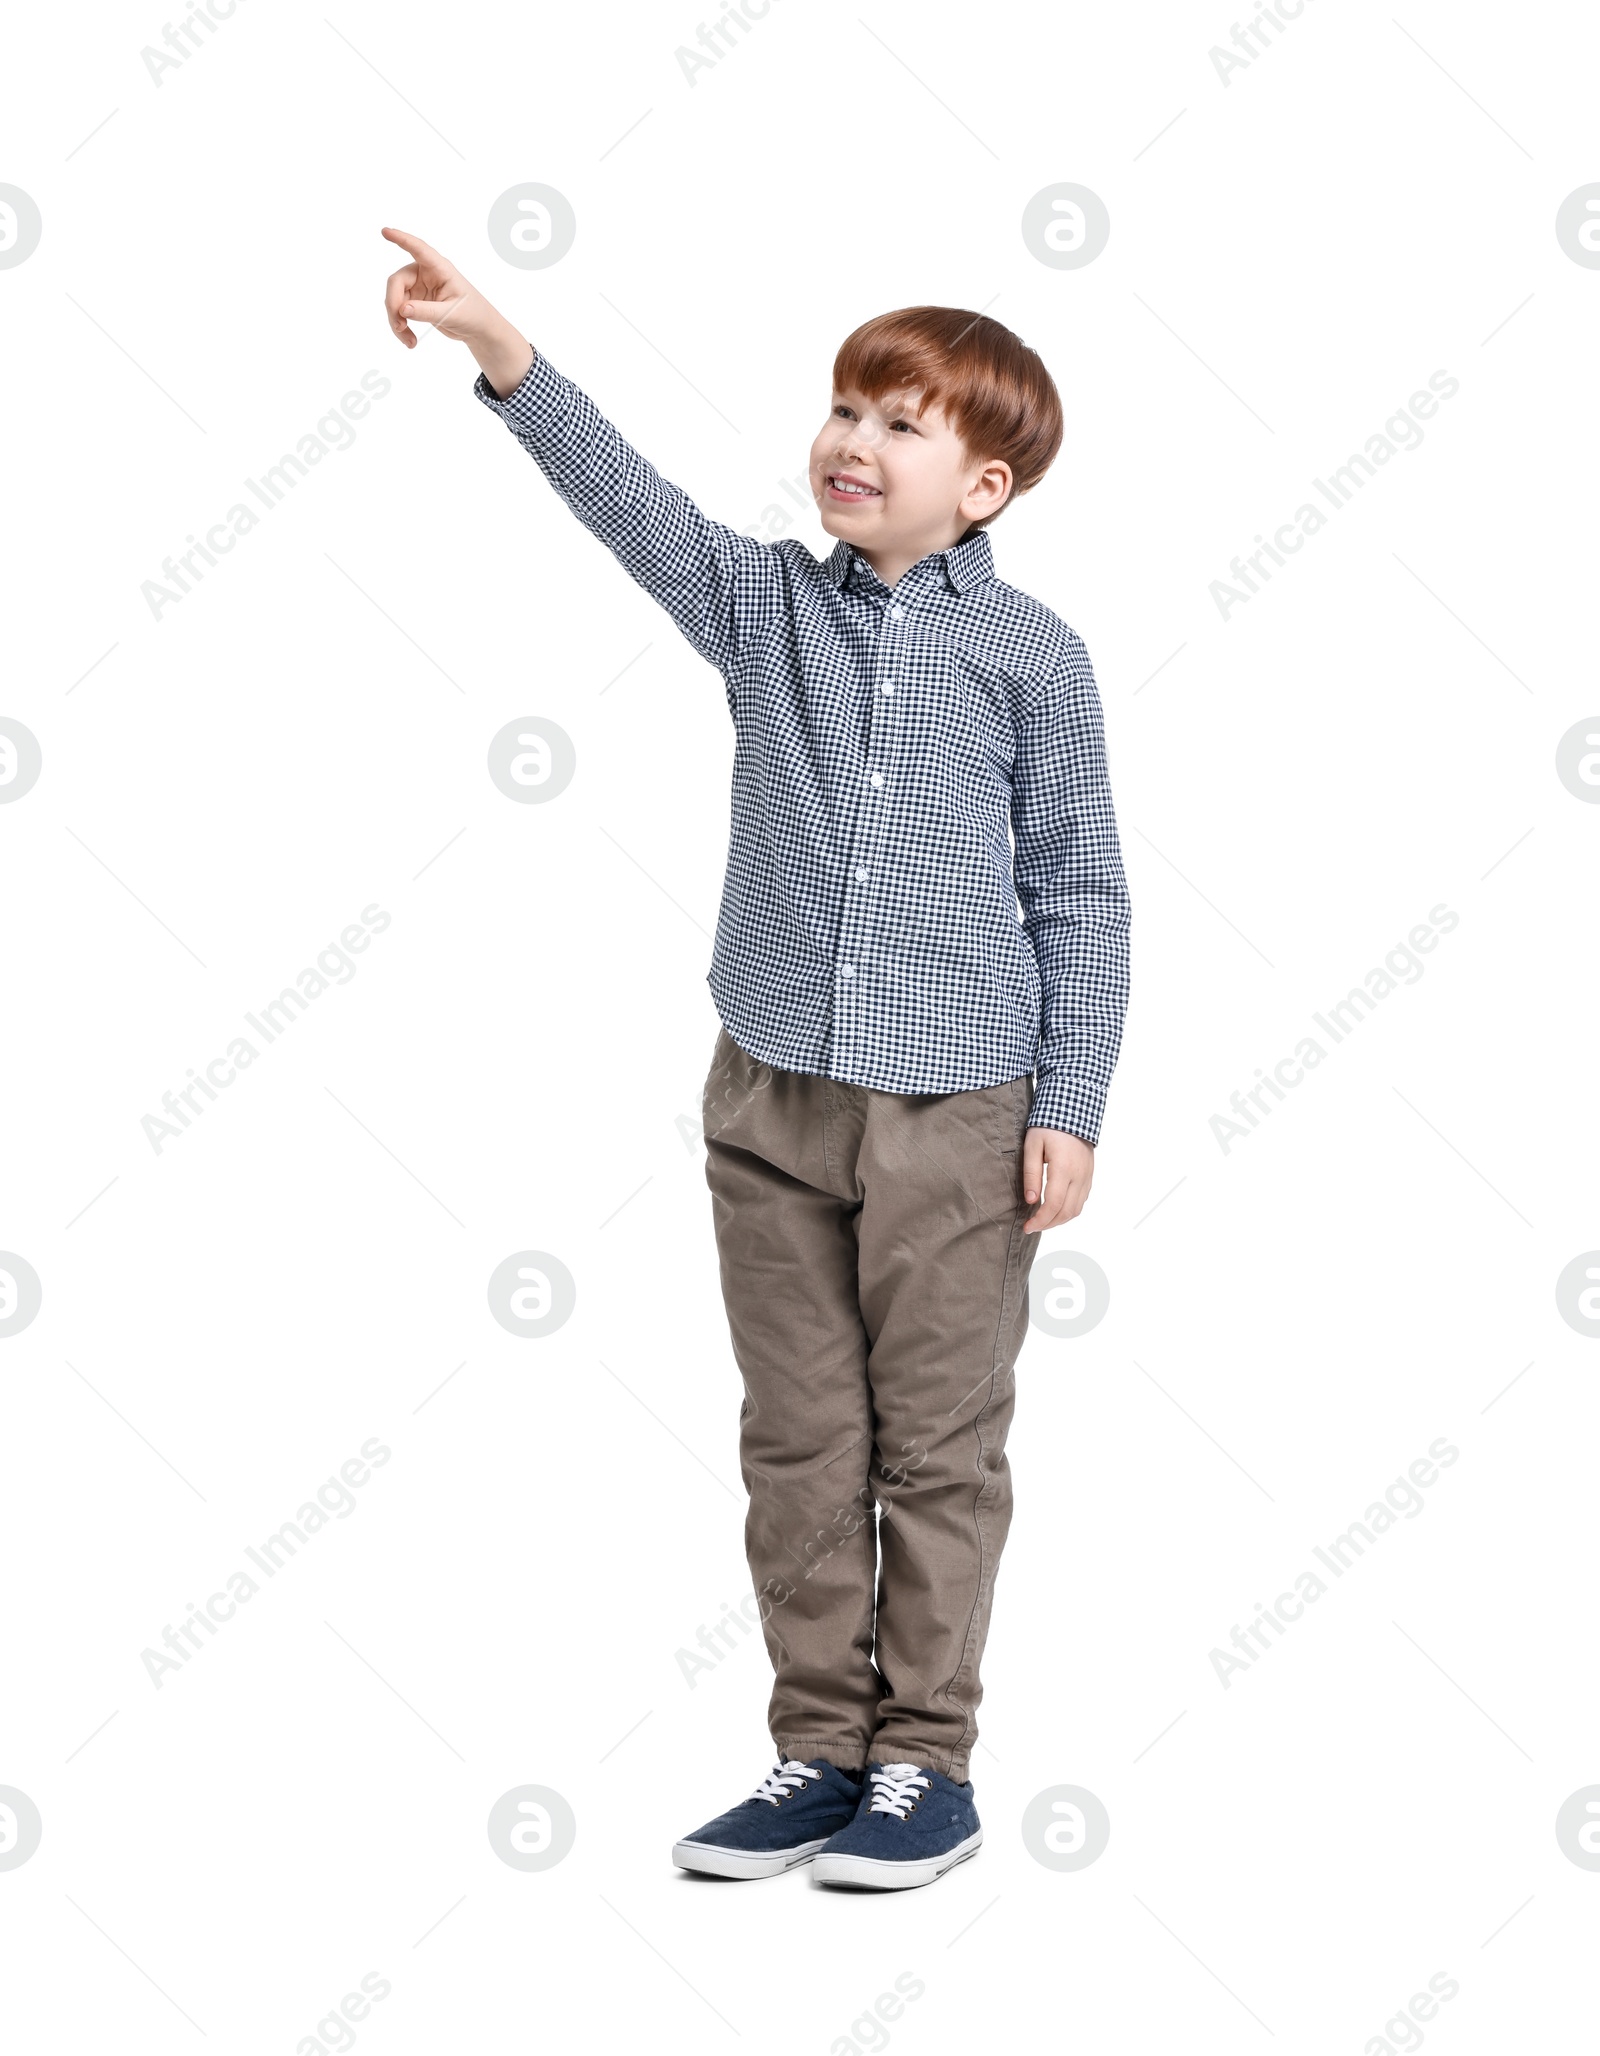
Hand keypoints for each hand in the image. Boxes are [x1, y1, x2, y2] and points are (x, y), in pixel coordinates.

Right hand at [381, 226, 532, 396]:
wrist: (478, 330)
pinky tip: (410, 341)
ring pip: (395, 299)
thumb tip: (402, 309)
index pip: (418, 249)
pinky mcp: (415, 302)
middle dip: (394, 305)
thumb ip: (427, 311)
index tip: (385, 231)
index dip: (401, 239)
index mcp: (439, 268)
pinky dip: (401, 327)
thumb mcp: (452, 313)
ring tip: (408, 341)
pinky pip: (399, 312)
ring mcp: (419, 288)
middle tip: (399, 327)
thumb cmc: (473, 314)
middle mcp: (425, 274)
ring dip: (396, 321)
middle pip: (397, 282)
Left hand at [1020, 1127, 1092, 1233]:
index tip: (1027, 1227)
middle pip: (1066, 1212)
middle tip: (1031, 1227)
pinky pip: (1081, 1201)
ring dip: (1059, 1220)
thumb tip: (1030, 1200)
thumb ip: (1031, 1174)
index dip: (1040, 1220)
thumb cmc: (1048, 1127)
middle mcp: (1079, 1176)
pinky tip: (1055, 1209)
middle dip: (1048, 1224)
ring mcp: (1087, 1176)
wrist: (1073, 1112)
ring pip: (1076, 1209)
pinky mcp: (1089, 1175)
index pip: (1053, 1204)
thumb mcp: (1032, 1146)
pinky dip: (1068, 1211)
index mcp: (1064, 1168)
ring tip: (1042, 1220)